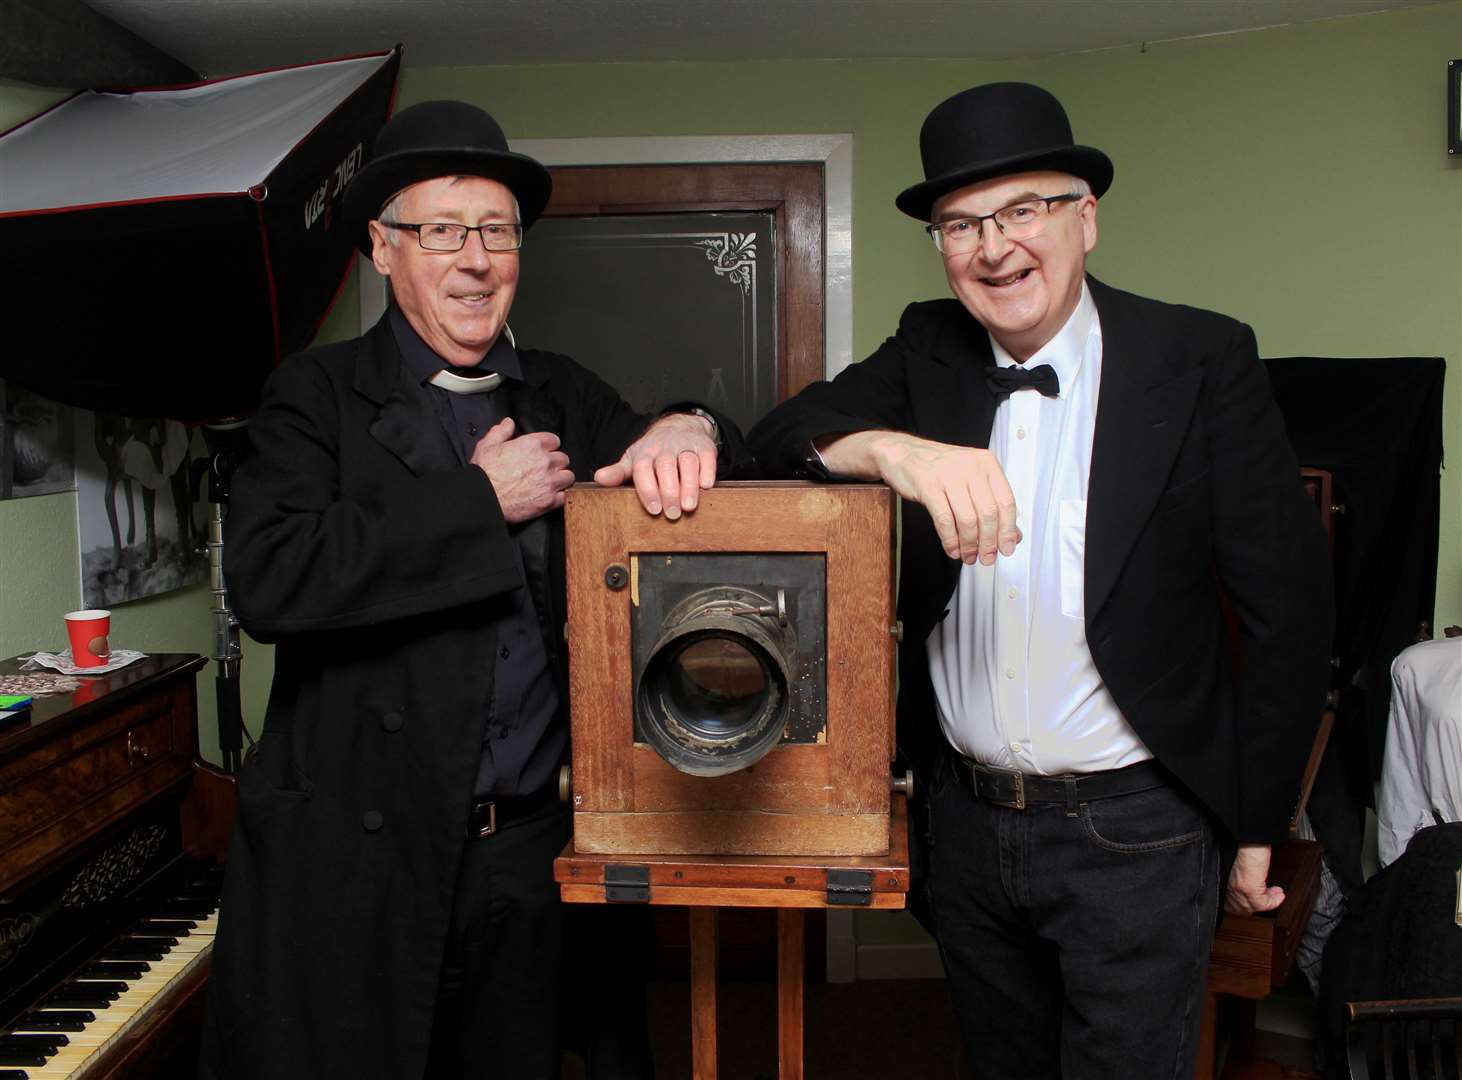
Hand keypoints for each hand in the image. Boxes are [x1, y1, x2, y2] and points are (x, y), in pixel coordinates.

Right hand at [470, 417, 574, 523]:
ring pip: (568, 476)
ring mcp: (549, 481)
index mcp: (532, 445)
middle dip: (556, 463)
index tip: (544, 452)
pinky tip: (549, 496)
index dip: (548, 447)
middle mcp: (544, 461)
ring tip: (551, 483)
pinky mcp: (549, 500)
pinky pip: (564, 496)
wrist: (483, 498)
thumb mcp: (488, 445)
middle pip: (563, 458)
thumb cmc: (484, 474)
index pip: (554, 440)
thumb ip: (501, 431)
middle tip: (545, 469)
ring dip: (561, 479)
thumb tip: (508, 423)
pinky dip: (558, 497)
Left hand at [593, 412, 716, 518]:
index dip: (648, 489)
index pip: (643, 469)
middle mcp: (665, 447)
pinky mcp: (704, 446)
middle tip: (671, 514)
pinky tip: (706, 487)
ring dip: (689, 484)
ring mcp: (685, 445)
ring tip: (688, 506)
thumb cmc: (653, 451)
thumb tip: (599, 479)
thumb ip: (618, 472)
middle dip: (669, 491)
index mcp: (645, 453)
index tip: (653, 509)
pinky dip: (708, 471)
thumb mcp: (633, 460)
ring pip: (687, 462)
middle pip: (666, 466)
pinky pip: (707, 457)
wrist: (679, 426)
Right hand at [823, 431, 1018, 563]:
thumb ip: (992, 504)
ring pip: (967, 519)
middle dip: (988, 542)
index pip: (1006, 501)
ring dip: (969, 544)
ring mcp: (949, 475)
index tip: (1007, 548)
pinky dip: (950, 539)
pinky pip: (944, 520)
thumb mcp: (971, 480)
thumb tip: (1012, 535)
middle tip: (987, 558)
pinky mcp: (928, 485)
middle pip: (988, 513)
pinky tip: (952, 548)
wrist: (904, 453)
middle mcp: (970, 466)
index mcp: (986, 463)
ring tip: (968, 556)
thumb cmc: (940, 468)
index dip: (1008, 530)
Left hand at [1224, 844, 1284, 914]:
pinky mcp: (1249, 890)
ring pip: (1251, 907)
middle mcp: (1228, 888)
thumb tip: (1249, 884)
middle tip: (1267, 901)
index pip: (1228, 904)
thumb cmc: (1243, 850)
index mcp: (1221, 882)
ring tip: (1276, 894)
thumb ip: (1237, 876)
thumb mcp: (1236, 866)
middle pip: (1238, 909)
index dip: (1242, 906)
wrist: (1248, 842)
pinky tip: (1279, 895)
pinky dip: (1273, 902)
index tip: (1254, 903)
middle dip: (1254, 907)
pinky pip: (1263, 904)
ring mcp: (1238, 891)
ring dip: (1267, 903)